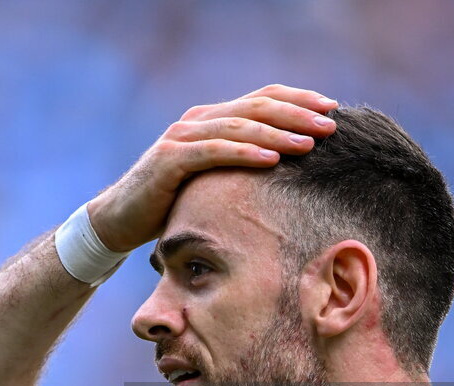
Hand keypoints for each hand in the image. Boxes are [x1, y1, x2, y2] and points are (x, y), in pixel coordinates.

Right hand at [86, 84, 338, 251]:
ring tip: (311, 143)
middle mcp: (198, 119)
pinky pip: (214, 151)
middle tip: (331, 125)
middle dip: (298, 115)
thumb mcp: (214, 179)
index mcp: (213, 117)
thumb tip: (289, 168)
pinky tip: (271, 158)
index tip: (333, 109)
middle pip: (256, 107)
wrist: (120, 218)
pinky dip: (244, 152)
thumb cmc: (172, 202)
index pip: (263, 99)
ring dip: (278, 133)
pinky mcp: (169, 159)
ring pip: (239, 126)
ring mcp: (182, 136)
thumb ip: (241, 164)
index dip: (299, 100)